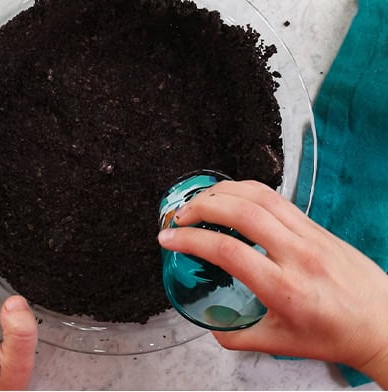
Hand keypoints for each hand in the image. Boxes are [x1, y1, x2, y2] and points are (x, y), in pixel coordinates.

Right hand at [159, 180, 387, 384]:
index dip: (190, 240)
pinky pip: (276, 199)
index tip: (169, 239)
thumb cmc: (335, 335)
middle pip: (241, 212)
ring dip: (221, 192)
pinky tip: (230, 199)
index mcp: (283, 288)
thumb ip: (236, 336)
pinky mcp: (317, 227)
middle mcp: (297, 255)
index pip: (228, 251)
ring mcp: (309, 236)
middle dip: (200, 207)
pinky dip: (245, 192)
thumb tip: (209, 324)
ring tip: (199, 202)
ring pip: (260, 196)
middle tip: (179, 217)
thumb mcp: (278, 343)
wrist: (382, 323)